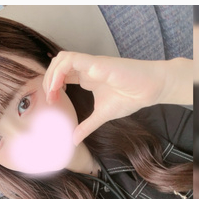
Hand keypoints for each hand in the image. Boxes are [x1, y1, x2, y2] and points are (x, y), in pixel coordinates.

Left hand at [43, 52, 191, 145]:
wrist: (151, 89)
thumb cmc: (131, 96)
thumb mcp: (102, 115)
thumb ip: (87, 126)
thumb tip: (74, 140)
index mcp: (86, 77)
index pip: (61, 74)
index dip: (52, 86)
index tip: (52, 102)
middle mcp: (87, 68)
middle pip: (57, 63)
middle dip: (48, 79)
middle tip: (50, 98)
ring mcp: (92, 64)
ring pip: (62, 58)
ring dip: (52, 74)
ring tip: (52, 92)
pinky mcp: (98, 63)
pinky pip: (73, 59)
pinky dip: (61, 71)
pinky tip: (60, 86)